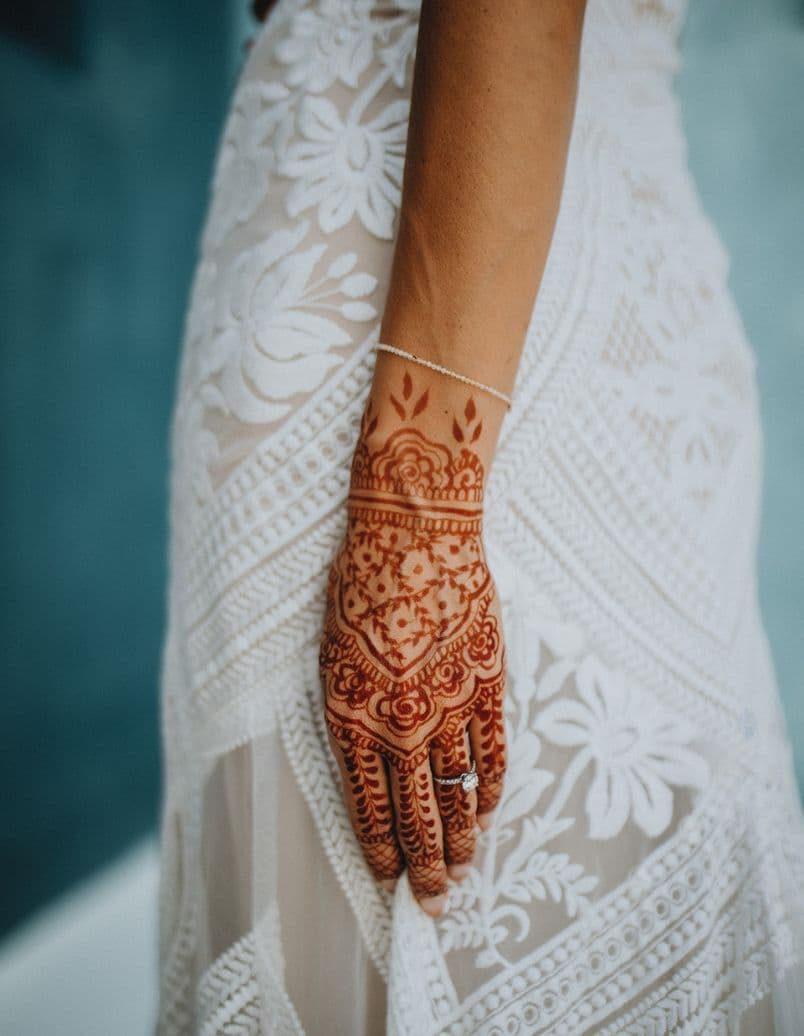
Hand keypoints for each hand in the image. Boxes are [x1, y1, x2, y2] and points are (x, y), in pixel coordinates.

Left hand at [319, 369, 507, 914]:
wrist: (412, 535)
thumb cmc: (360, 587)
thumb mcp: (332, 655)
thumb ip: (350, 712)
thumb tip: (369, 759)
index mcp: (352, 718)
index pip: (369, 806)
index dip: (381, 848)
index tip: (390, 877)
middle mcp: (401, 725)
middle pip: (416, 814)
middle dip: (425, 864)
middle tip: (433, 900)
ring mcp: (449, 707)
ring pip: (458, 792)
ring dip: (461, 835)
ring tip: (464, 866)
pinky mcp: (486, 684)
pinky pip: (494, 751)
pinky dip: (493, 786)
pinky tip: (490, 809)